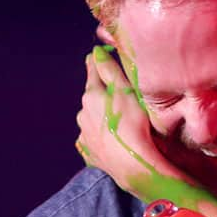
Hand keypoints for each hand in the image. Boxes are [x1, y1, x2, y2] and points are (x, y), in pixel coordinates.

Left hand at [75, 45, 193, 200]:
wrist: (133, 165)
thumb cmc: (134, 124)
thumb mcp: (126, 91)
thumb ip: (110, 70)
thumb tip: (95, 52)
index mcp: (91, 96)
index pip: (93, 73)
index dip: (98, 64)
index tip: (99, 57)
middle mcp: (83, 114)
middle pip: (92, 99)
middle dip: (102, 96)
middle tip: (120, 97)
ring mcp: (85, 136)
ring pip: (92, 120)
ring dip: (102, 118)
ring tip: (120, 123)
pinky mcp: (90, 154)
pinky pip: (94, 143)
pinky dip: (101, 140)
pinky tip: (113, 142)